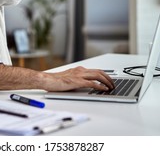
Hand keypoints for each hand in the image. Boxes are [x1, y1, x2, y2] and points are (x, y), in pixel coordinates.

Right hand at [0, 64, 114, 91]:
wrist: (46, 79)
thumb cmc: (54, 81)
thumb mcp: (68, 79)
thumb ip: (76, 80)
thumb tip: (84, 85)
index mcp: (78, 69)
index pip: (95, 71)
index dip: (104, 75)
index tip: (109, 80)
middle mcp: (80, 70)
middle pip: (99, 72)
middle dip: (109, 78)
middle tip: (114, 84)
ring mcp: (79, 75)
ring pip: (98, 75)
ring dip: (107, 81)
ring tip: (111, 87)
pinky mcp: (77, 81)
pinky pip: (92, 83)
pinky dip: (100, 86)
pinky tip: (104, 89)